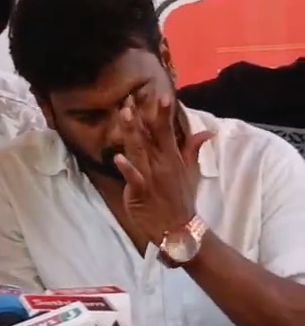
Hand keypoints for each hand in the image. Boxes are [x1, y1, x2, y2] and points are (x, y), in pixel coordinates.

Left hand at [114, 91, 213, 244]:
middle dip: (140, 116)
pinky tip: (118, 158)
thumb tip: (208, 130)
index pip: (167, 132)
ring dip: (132, 133)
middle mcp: (162, 164)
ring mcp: (152, 178)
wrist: (180, 230)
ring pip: (140, 151)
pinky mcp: (141, 192)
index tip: (160, 95)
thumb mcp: (191, 172)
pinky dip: (127, 169)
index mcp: (172, 159)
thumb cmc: (181, 199)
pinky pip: (134, 179)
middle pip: (150, 137)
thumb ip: (193, 149)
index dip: (163, 114)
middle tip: (129, 97)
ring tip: (124, 114)